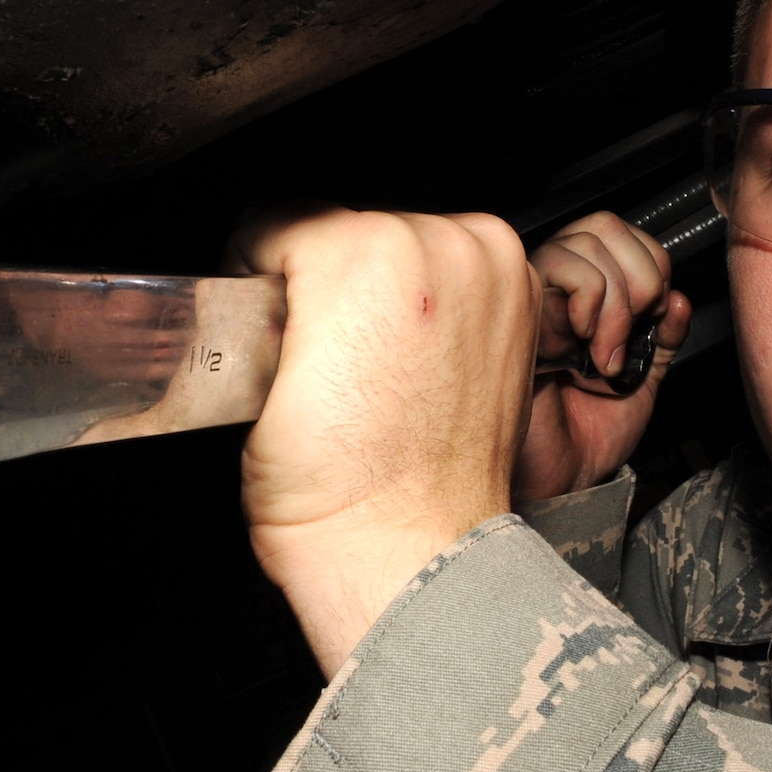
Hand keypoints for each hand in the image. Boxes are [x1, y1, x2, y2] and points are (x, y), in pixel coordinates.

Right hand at [227, 205, 539, 674]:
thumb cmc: (334, 487)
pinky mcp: (521, 304)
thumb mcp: (250, 373)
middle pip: (352, 228)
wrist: (403, 550)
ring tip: (365, 364)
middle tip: (315, 352)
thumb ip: (261, 295)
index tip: (262, 314)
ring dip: (384, 289)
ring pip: (408, 244)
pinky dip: (434, 303)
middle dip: (326, 280)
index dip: (258, 272)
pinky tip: (410, 362)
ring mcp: (493, 273)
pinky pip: (458, 273)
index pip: (282, 222)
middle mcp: (442, 246)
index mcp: (365, 252)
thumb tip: (270, 275)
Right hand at [515, 212, 689, 502]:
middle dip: (639, 276)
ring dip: (615, 299)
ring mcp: (536, 298)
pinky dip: (590, 302)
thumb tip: (678, 300)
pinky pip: (557, 268)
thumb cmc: (588, 435)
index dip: (651, 264)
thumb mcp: (645, 380)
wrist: (562, 478)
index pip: (620, 236)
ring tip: (606, 350)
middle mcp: (558, 290)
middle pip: (603, 226)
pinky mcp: (518, 313)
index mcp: (586, 297)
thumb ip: (664, 339)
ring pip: (583, 243)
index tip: (654, 318)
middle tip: (634, 331)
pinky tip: (582, 346)